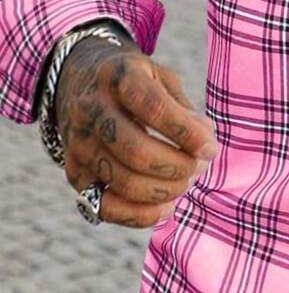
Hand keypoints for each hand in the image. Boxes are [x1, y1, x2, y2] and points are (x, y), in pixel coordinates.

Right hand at [55, 34, 218, 227]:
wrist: (77, 82)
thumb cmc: (133, 83)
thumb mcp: (160, 77)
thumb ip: (184, 109)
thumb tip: (204, 144)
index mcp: (117, 77)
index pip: (153, 108)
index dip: (187, 133)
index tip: (210, 148)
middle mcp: (90, 109)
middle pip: (136, 151)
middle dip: (178, 166)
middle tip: (199, 167)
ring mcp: (78, 143)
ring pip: (123, 181)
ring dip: (165, 190)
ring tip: (186, 181)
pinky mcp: (73, 173)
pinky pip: (104, 207)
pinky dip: (139, 215)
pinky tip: (166, 208)